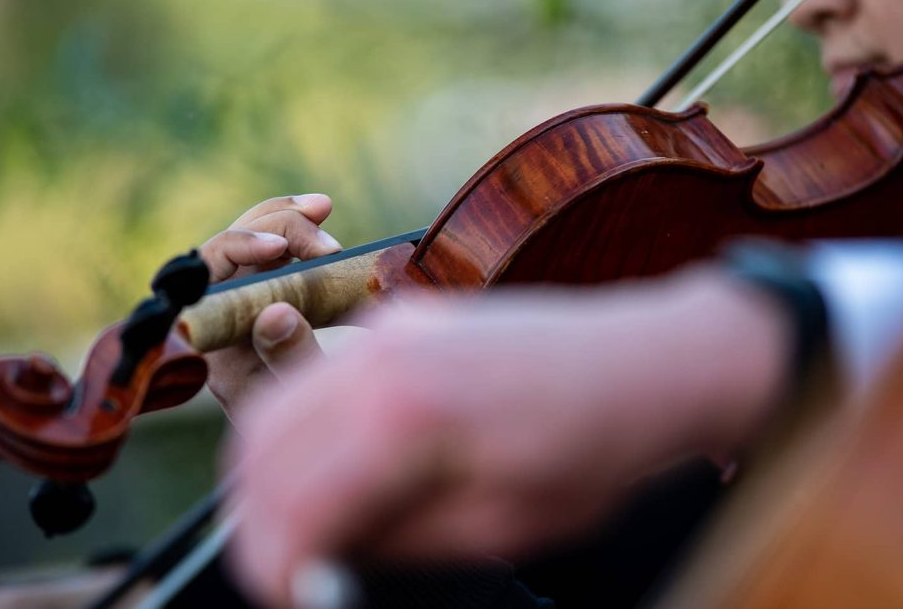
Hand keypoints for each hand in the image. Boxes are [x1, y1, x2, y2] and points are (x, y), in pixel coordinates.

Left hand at [199, 194, 342, 417]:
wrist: (309, 454)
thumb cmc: (300, 436)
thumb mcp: (299, 403)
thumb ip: (289, 361)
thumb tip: (276, 311)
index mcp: (211, 344)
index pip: (206, 275)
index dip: (237, 249)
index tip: (280, 251)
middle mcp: (221, 317)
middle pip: (230, 248)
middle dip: (276, 229)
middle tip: (328, 237)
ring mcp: (245, 306)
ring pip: (252, 245)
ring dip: (285, 221)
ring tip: (322, 208)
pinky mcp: (272, 298)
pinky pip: (277, 256)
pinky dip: (297, 233)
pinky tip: (321, 216)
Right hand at [225, 269, 791, 606]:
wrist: (644, 363)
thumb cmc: (593, 449)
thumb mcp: (500, 528)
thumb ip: (395, 541)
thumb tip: (321, 555)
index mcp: (406, 414)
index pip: (291, 502)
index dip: (276, 567)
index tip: (296, 598)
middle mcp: (379, 356)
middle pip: (258, 447)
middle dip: (258, 522)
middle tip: (292, 571)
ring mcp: (387, 327)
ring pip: (277, 406)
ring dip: (272, 474)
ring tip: (313, 527)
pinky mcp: (399, 321)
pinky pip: (321, 379)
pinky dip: (308, 431)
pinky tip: (348, 469)